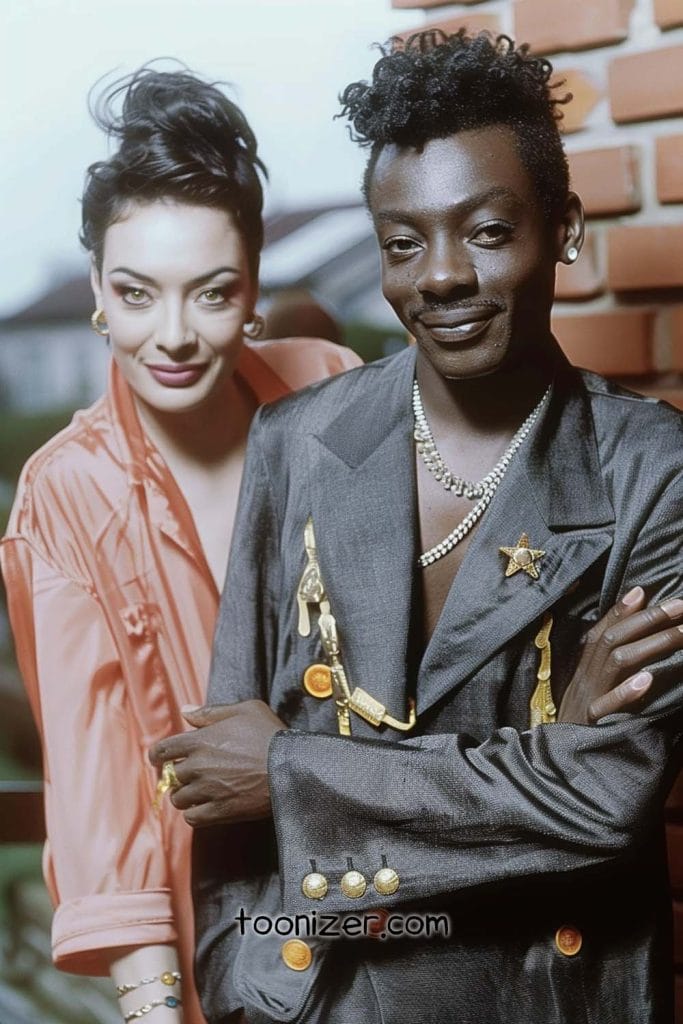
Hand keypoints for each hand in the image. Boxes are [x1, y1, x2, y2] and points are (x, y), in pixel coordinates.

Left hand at [149, 700, 286, 826]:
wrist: (291, 767)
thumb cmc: (269, 735)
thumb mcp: (245, 710)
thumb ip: (211, 711)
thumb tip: (185, 710)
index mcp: (200, 740)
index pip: (162, 750)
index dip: (157, 755)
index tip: (159, 758)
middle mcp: (198, 766)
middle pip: (171, 776)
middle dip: (177, 775)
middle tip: (190, 774)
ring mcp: (208, 791)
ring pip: (179, 799)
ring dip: (185, 795)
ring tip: (198, 791)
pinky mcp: (220, 811)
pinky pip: (192, 818)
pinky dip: (194, 813)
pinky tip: (205, 806)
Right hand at [558, 586, 682, 724]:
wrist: (555, 755)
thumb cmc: (584, 714)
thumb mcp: (592, 681)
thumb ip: (609, 648)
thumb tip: (635, 603)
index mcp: (585, 665)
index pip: (605, 629)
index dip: (626, 610)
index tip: (652, 593)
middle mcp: (586, 676)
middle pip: (613, 640)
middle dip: (649, 620)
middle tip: (681, 607)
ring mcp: (589, 697)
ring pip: (616, 663)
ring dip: (651, 646)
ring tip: (680, 634)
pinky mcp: (593, 723)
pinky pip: (607, 706)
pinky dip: (626, 691)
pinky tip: (646, 680)